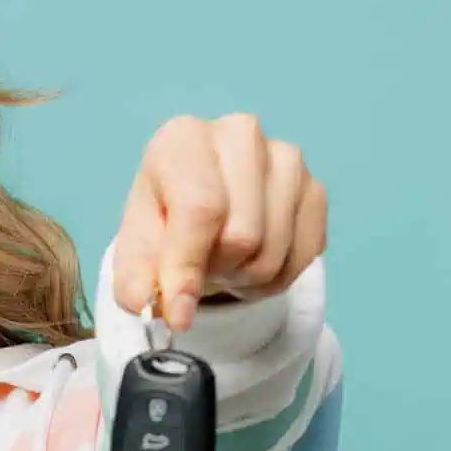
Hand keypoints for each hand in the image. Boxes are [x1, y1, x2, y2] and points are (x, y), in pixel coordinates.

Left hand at [111, 113, 328, 331]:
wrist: (204, 204)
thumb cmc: (166, 218)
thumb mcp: (137, 245)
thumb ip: (135, 276)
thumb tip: (144, 303)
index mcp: (184, 139)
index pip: (199, 208)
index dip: (188, 268)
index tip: (177, 314)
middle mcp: (241, 135)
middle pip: (242, 236)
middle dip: (217, 270)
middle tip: (200, 265)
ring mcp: (286, 158)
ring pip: (274, 253)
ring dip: (244, 279)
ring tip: (223, 262)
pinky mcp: (315, 188)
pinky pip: (304, 257)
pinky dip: (275, 278)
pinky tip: (252, 261)